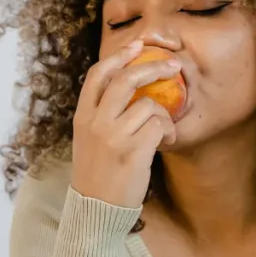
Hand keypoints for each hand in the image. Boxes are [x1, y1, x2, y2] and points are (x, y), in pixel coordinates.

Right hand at [71, 39, 179, 207]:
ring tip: (165, 131)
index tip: (138, 45)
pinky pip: (159, 126)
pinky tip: (167, 142)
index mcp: (82, 117)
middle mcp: (95, 123)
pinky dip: (169, 131)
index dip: (119, 55)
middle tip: (173, 66)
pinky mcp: (132, 152)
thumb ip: (102, 116)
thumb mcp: (89, 141)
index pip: (98, 75)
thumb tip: (128, 89)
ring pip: (149, 104)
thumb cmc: (98, 176)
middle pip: (126, 79)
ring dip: (165, 115)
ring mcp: (113, 137)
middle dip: (153, 67)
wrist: (95, 211)